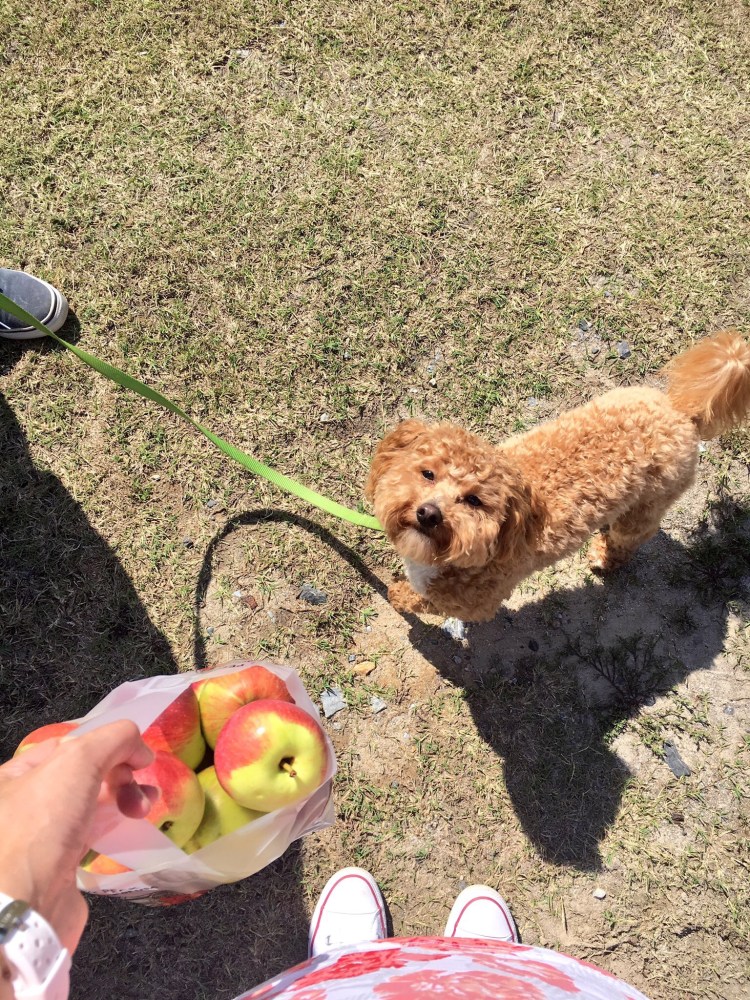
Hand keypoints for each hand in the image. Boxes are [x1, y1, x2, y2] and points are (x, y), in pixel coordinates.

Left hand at [0, 721, 154, 954]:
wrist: (27, 905)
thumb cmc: (43, 823)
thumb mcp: (78, 759)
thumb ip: (114, 739)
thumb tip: (141, 751)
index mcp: (14, 775)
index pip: (67, 744)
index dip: (104, 744)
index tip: (133, 753)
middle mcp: (23, 802)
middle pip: (84, 772)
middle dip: (120, 773)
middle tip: (137, 783)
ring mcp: (42, 836)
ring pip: (92, 802)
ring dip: (125, 796)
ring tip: (143, 806)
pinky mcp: (61, 864)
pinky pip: (94, 831)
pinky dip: (116, 823)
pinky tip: (133, 823)